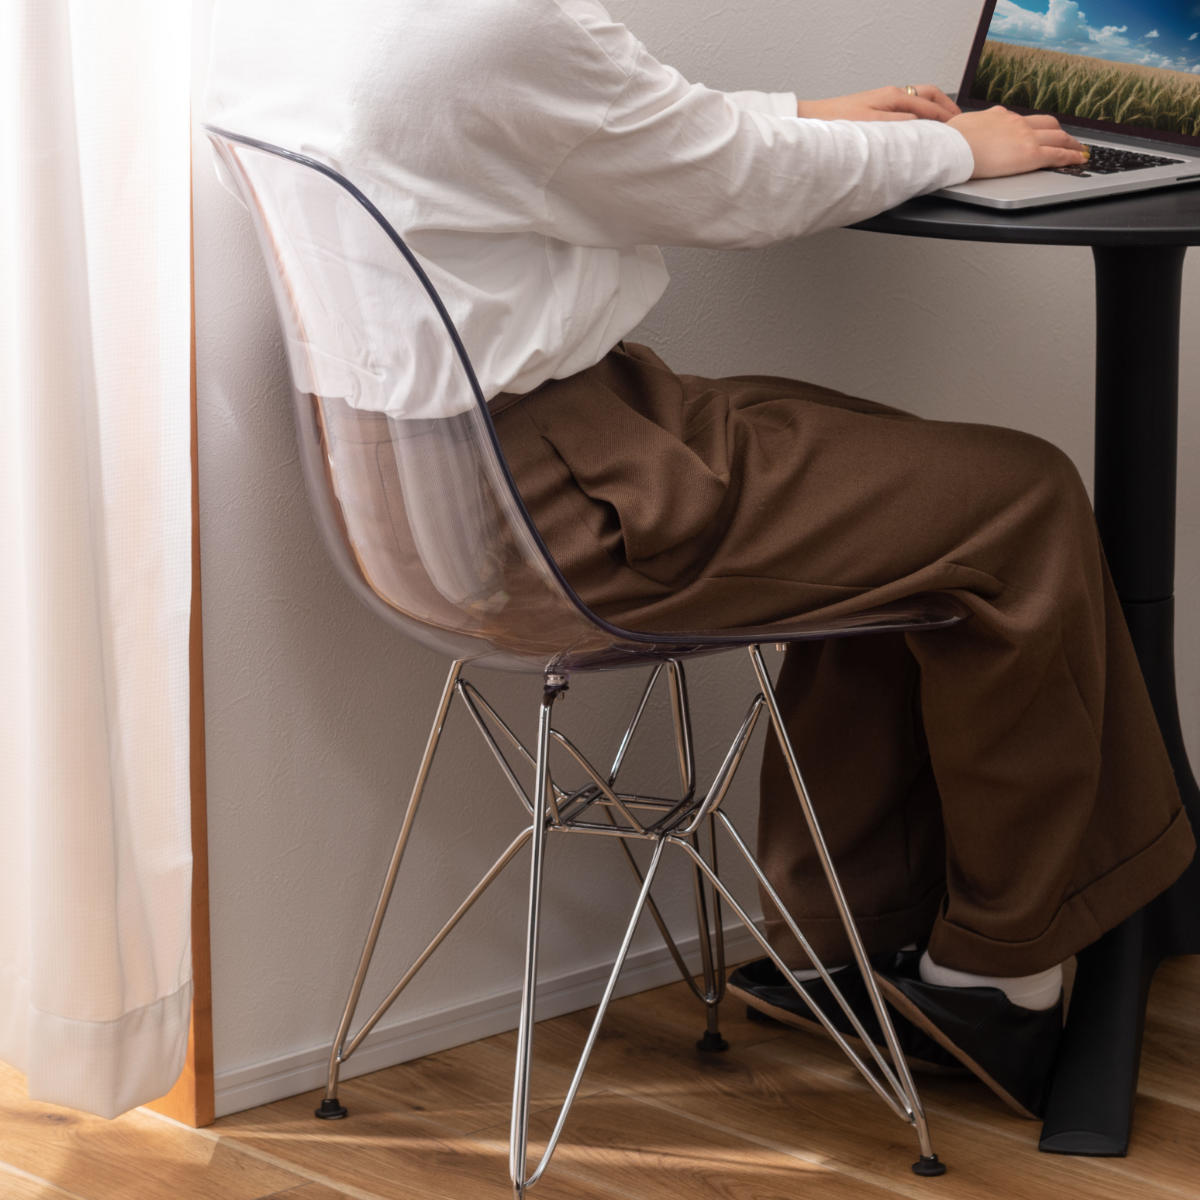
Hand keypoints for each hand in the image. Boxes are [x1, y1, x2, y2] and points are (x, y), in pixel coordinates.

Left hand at [796, 85, 959, 122]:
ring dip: (935, 108)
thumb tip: (920, 124)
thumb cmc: (839, 123)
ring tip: (946, 121)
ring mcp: (886, 99)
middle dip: (946, 106)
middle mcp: (892, 94)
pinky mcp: (879, 106)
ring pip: (920, 98)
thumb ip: (897, 124)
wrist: (817, 119)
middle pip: (929, 94)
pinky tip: (923, 124)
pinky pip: (909, 105)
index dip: (945, 116)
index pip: (929, 104)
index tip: (959, 127)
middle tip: (959, 120)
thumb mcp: (872, 125)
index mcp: (894, 97)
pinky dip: (922, 111)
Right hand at [948, 106, 1087, 177]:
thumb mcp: (963, 125)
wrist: (952, 146)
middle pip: (1048, 124)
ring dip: (1071, 144)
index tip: (1044, 131)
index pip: (1026, 120)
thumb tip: (970, 128)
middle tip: (1069, 140)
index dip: (1038, 127)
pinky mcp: (1030, 154)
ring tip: (1080, 150)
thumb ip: (974, 126)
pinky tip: (1079, 160)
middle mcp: (1017, 123)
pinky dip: (1071, 156)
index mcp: (1001, 117)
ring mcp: (1025, 137)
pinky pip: (1057, 154)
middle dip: (1061, 132)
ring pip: (1058, 137)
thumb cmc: (950, 140)